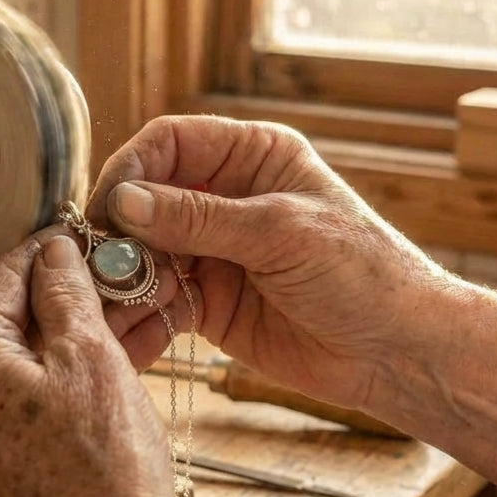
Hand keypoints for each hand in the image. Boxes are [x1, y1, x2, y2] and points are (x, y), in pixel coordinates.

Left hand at [0, 226, 293, 496]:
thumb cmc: (105, 467)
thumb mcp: (89, 355)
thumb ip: (64, 291)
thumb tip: (53, 252)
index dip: (43, 251)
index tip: (76, 235)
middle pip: (8, 320)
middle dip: (63, 294)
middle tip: (110, 274)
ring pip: (24, 360)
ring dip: (72, 333)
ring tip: (124, 311)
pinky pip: (28, 398)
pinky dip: (66, 373)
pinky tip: (112, 356)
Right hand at [87, 115, 450, 410]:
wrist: (397, 353)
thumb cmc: (363, 274)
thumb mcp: (280, 233)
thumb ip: (198, 218)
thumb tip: (124, 201)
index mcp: (252, 157)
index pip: (170, 143)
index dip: (132, 168)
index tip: (107, 207)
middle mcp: (225, 197)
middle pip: (146, 198)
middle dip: (120, 229)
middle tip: (99, 262)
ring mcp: (212, 250)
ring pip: (144, 251)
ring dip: (124, 275)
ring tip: (110, 302)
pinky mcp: (206, 300)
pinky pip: (157, 298)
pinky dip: (139, 312)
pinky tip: (130, 329)